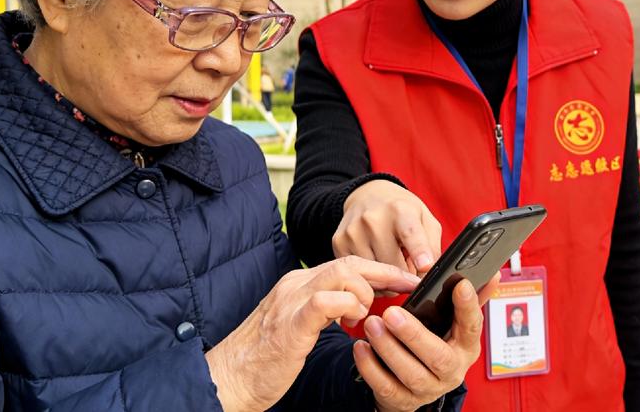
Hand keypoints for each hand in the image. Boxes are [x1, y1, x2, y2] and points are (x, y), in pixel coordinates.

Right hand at [206, 257, 420, 411]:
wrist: (230, 378)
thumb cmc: (266, 358)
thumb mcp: (300, 324)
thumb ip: (324, 310)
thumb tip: (358, 307)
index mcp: (298, 284)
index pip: (346, 263)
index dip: (379, 270)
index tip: (405, 280)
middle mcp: (295, 285)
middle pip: (349, 262)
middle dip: (385, 273)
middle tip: (408, 286)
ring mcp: (291, 301)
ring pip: (341, 274)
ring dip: (365, 293)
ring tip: (364, 316)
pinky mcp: (291, 324)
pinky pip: (326, 302)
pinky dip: (348, 308)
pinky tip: (351, 323)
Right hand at [337, 179, 441, 277]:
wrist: (367, 195)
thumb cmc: (402, 211)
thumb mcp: (425, 219)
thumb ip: (432, 246)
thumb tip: (428, 274)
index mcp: (400, 209)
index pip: (410, 232)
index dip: (419, 250)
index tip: (426, 266)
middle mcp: (373, 218)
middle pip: (392, 263)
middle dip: (404, 275)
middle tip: (409, 269)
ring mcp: (353, 231)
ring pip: (374, 273)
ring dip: (386, 278)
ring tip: (391, 261)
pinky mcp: (339, 242)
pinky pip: (358, 272)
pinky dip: (369, 275)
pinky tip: (375, 261)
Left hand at [354, 278, 487, 411]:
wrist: (414, 387)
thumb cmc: (435, 345)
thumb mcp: (454, 326)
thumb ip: (469, 301)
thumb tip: (494, 273)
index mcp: (466, 347)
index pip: (473, 326)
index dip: (468, 306)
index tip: (460, 284)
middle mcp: (452, 371)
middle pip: (437, 356)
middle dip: (414, 335)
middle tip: (391, 313)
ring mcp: (428, 388)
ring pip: (410, 373)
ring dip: (389, 348)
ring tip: (372, 325)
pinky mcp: (403, 400)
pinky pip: (386, 386)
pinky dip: (372, 367)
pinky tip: (361, 347)